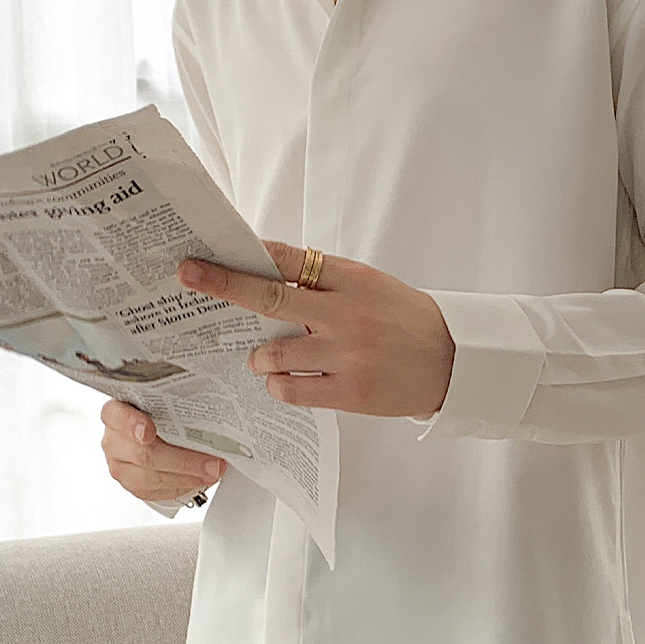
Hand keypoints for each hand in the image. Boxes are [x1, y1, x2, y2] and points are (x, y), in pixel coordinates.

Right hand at [100, 399, 224, 503]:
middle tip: (211, 462)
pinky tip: (198, 480)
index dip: (132, 424)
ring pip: (149, 478)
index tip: (149, 432)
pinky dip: (180, 487)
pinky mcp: (131, 483)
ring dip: (187, 477)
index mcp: (117, 411)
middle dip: (182, 461)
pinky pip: (154, 492)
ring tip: (211, 472)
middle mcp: (114, 438)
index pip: (116, 415)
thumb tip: (216, 403)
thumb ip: (177, 402)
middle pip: (143, 454)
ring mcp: (120, 463)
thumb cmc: (161, 415)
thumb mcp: (167, 401)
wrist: (156, 434)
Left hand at [177, 240, 454, 417]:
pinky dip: (279, 385)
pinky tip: (285, 379)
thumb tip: (265, 271)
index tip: (210, 250)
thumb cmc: (406, 319)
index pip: (288, 260)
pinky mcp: (349, 393)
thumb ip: (322, 280)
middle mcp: (346, 315)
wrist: (453, 361)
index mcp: (351, 280)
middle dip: (225, 286)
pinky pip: (292, 390)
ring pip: (275, 354)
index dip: (245, 254)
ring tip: (264, 356)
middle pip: (271, 298)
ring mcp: (346, 356)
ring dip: (259, 356)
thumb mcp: (369, 285)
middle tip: (191, 277)